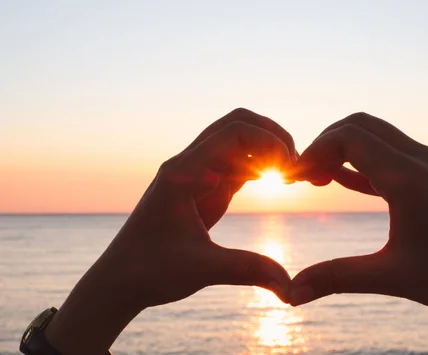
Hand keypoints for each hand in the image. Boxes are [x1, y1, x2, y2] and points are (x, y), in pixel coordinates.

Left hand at [45, 108, 294, 354]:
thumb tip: (290, 287)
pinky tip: (274, 182)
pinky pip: (234, 163)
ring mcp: (195, 175)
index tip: (290, 169)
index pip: (234, 132)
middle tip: (296, 164)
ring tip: (290, 174)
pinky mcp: (201, 189)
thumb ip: (247, 269)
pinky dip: (258, 165)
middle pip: (236, 124)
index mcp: (183, 173)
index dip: (269, 142)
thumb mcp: (201, 269)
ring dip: (266, 149)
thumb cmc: (149, 271)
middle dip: (271, 136)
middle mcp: (188, 165)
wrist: (119, 281)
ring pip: (236, 141)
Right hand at [289, 112, 427, 313]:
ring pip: (377, 135)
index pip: (348, 137)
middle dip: (323, 144)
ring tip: (316, 179)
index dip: (312, 152)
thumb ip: (338, 278)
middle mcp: (421, 159)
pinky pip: (391, 153)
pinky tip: (343, 181)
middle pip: (359, 125)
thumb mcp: (393, 277)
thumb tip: (292, 293)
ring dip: (343, 150)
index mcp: (408, 178)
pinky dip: (363, 161)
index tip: (291, 179)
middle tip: (300, 177)